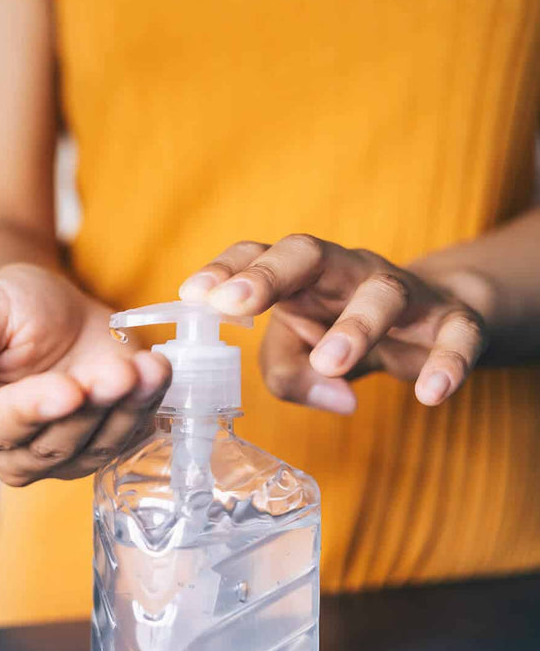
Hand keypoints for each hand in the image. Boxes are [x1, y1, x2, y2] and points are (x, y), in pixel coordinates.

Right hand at [0, 264, 170, 485]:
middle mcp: (10, 450)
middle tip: (118, 371)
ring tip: (146, 367)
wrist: (48, 307)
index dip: (34, 410)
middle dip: (91, 407)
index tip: (67, 389)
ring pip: (94, 445)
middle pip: (53, 444)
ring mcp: (60, 455)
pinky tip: (155, 370)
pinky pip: (128, 434)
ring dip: (126, 408)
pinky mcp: (101, 445)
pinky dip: (147, 405)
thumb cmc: (5, 308)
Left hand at [179, 235, 487, 412]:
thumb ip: (290, 374)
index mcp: (298, 274)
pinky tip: (430, 392)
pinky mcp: (453, 319)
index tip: (193, 295)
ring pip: (381, 292)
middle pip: (308, 253)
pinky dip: (447, 361)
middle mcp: (345, 270)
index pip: (255, 254)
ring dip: (355, 326)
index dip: (224, 270)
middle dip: (269, 275)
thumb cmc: (341, 332)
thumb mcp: (299, 354)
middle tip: (238, 304)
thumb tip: (333, 397)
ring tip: (331, 363)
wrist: (437, 323)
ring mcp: (401, 290)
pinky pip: (457, 333)